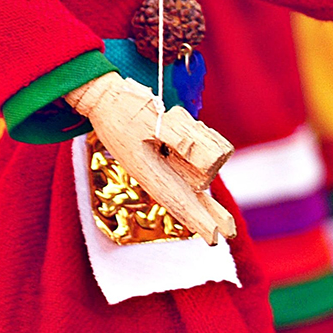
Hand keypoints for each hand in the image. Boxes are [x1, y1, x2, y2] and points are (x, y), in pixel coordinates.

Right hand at [69, 74, 235, 243]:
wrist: (103, 94)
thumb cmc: (122, 108)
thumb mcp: (150, 119)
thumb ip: (177, 136)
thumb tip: (201, 154)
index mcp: (151, 172)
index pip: (181, 201)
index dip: (200, 220)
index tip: (216, 238)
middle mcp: (158, 170)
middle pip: (191, 194)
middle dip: (210, 212)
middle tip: (229, 231)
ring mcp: (162, 159)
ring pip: (195, 168)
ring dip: (202, 156)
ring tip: (178, 132)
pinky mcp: (164, 147)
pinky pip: (190, 151)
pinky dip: (198, 141)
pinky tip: (188, 127)